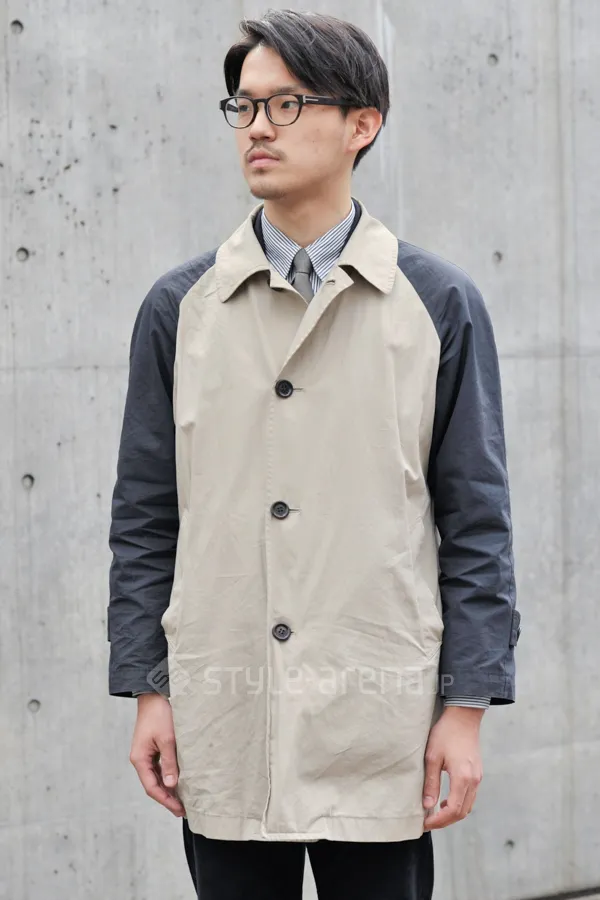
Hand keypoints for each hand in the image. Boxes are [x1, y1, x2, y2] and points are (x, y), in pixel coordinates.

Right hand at [129, 693, 185, 817]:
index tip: (180, 810)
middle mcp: (140, 758)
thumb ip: (169, 763)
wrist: (155, 693)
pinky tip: (179, 781)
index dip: (166, 800)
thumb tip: (171, 785)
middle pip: (153, 784)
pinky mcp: (153, 747)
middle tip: (184, 810)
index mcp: (140, 759)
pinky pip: (160, 767)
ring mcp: (146, 753)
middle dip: (168, 798)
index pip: (152, 787)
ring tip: (184, 799)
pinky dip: (169, 776)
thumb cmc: (160, 714)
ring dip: (169, 788)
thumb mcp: (167, 739)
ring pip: (157, 777)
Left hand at [422, 706, 483, 829]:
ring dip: (452, 813)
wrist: (463, 716)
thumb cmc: (446, 733)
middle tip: (429, 822)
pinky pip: (470, 796)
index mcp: (462, 778)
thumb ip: (431, 783)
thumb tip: (427, 806)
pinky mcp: (477, 773)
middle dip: (445, 821)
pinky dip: (459, 804)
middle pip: (462, 812)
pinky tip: (446, 801)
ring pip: (468, 806)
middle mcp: (474, 781)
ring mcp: (478, 777)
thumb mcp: (432, 757)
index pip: (453, 810)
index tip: (425, 824)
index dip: (439, 821)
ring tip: (435, 814)